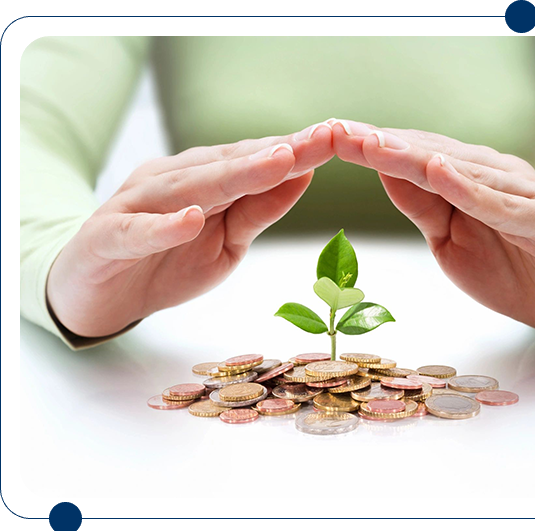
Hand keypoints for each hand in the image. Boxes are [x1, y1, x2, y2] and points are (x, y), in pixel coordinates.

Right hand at [47, 123, 333, 337]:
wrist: (97, 291)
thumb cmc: (166, 261)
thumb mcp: (227, 242)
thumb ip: (258, 211)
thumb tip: (303, 176)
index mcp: (203, 180)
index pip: (255, 160)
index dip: (297, 150)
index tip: (339, 138)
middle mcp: (173, 181)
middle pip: (230, 165)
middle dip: (280, 153)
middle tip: (323, 138)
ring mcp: (137, 205)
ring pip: (190, 187)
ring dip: (234, 175)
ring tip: (277, 162)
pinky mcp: (107, 236)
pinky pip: (137, 231)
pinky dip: (163, 226)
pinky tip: (190, 217)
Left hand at [329, 119, 534, 343]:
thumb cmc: (512, 269)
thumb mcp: (450, 240)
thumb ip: (423, 206)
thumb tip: (384, 173)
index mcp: (467, 179)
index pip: (411, 157)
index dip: (371, 148)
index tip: (328, 138)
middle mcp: (493, 175)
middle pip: (429, 154)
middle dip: (380, 144)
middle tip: (337, 132)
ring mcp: (521, 194)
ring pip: (460, 171)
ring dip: (414, 157)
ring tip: (374, 145)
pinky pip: (501, 204)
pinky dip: (469, 188)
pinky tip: (439, 172)